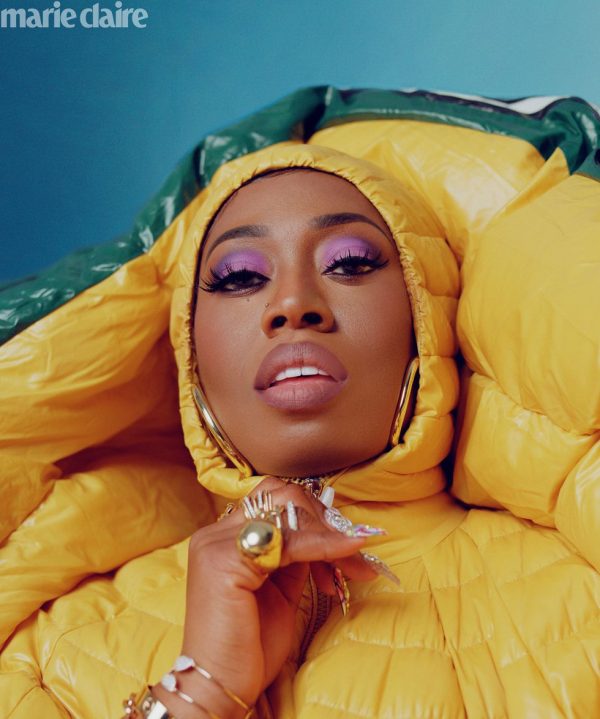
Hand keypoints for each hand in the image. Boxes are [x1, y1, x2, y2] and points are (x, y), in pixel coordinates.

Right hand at [152, 478, 375, 717]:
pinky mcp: (224, 561)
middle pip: (283, 497)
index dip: (316, 516)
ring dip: (330, 535)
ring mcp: (216, 544)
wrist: (220, 689)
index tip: (347, 544)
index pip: (276, 500)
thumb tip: (328, 532)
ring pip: (288, 513)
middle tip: (356, 552)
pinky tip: (347, 552)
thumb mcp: (279, 589)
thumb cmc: (249, 645)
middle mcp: (215, 533)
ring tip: (356, 564)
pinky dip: (323, 545)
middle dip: (326, 521)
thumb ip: (294, 555)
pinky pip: (287, 540)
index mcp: (224, 536)